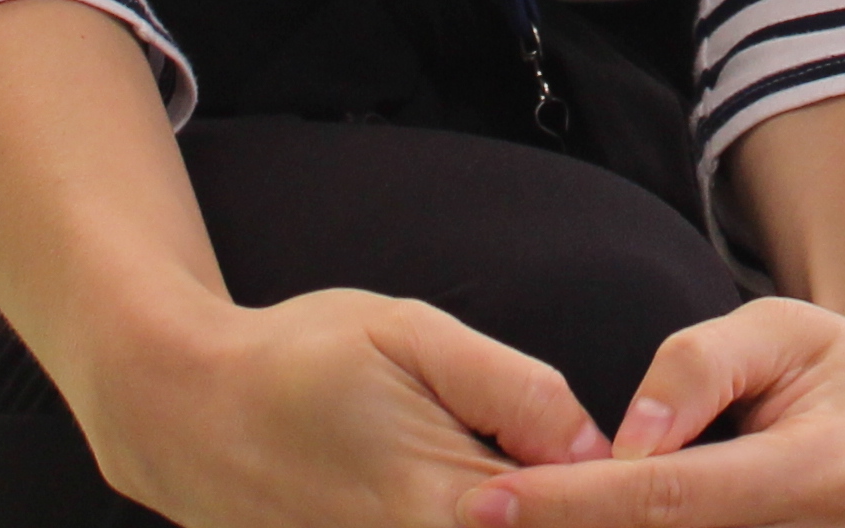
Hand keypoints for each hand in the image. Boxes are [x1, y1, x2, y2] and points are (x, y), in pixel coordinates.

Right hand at [70, 282, 612, 527]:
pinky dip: (476, 523)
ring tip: (550, 483)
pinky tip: (478, 499)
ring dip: (533, 517)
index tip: (658, 482)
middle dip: (584, 512)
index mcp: (451, 502)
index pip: (575, 518)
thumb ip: (511, 388)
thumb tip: (594, 445)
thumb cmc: (301, 359)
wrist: (186, 415)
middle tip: (607, 478)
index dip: (624, 502)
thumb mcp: (410, 336)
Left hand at [473, 289, 844, 527]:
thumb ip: (697, 369)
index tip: (494, 499)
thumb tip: (625, 438)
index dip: (575, 502)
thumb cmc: (836, 363)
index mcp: (826, 470)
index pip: (672, 498)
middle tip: (479, 515)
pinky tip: (579, 523)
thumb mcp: (775, 326)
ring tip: (519, 519)